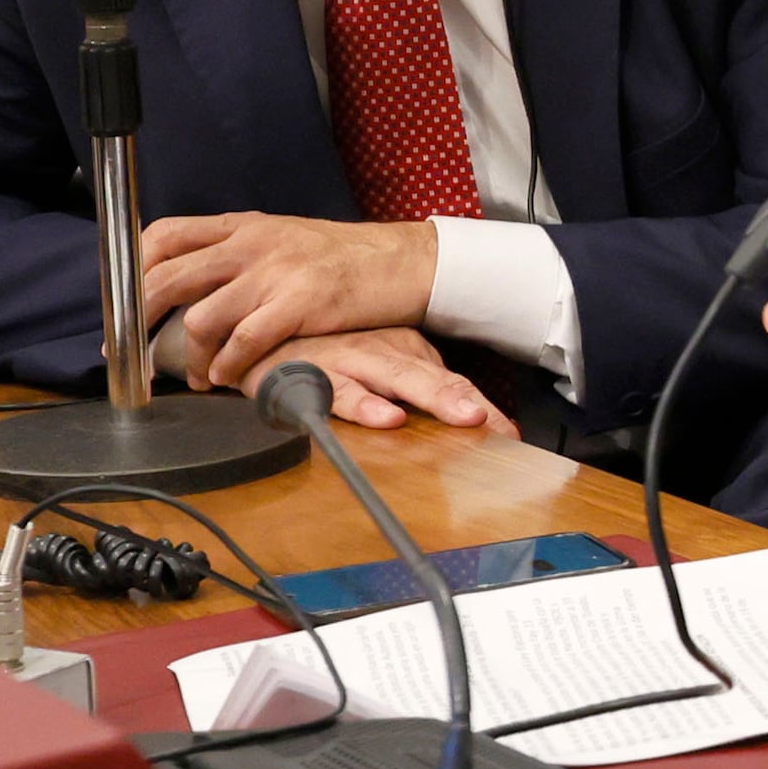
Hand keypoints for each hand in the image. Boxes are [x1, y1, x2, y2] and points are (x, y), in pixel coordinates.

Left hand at [136, 211, 440, 392]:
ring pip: (200, 317)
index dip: (133, 270)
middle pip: (168, 278)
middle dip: (138, 321)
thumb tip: (194, 276)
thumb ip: (240, 252)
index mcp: (243, 226)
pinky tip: (227, 376)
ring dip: (188, 356)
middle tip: (132, 351)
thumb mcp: (284, 238)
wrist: (404, 261)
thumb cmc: (346, 257)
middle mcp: (251, 244)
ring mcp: (274, 273)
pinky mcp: (299, 303)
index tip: (123, 302)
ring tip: (196, 376)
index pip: (164, 235)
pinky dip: (227, 365)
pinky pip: (244, 341)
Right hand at [244, 323, 500, 433]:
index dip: (483, 408)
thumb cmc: (325, 350)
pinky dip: (362, 405)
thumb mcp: (380, 360)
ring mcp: (349, 360)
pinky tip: (385, 418)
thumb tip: (474, 417)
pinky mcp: (310, 375)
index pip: (453, 382)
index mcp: (404, 349)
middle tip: (491, 422)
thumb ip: (421, 386)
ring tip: (460, 416)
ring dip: (429, 397)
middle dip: (464, 400)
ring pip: (394, 378)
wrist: (256, 333)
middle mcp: (382, 352)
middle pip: (432, 379)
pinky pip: (338, 392)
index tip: (511, 436)